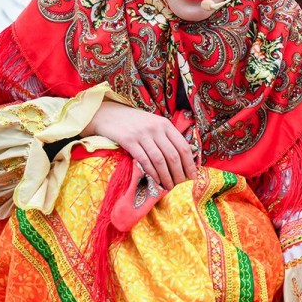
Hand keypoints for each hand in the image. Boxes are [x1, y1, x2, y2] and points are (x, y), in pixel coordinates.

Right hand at [81, 100, 195, 189]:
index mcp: (165, 124)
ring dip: (166, 176)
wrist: (108, 114)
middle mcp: (156, 128)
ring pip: (160, 159)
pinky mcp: (128, 140)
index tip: (193, 176)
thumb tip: (182, 159)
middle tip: (181, 185)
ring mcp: (142, 134)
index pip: (183, 146)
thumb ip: (166, 137)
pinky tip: (156, 180)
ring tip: (169, 186)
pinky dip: (152, 172)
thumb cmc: (134, 122)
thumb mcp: (153, 123)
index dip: (190, 163)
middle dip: (179, 173)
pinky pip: (144, 160)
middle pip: (173, 155)